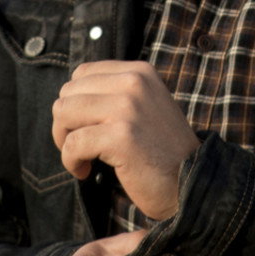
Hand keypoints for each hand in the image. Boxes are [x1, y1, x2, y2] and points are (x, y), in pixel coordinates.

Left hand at [52, 60, 199, 219]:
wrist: (191, 183)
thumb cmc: (161, 151)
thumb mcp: (144, 106)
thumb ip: (115, 93)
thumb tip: (67, 96)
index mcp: (139, 72)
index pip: (81, 74)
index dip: (74, 102)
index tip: (85, 126)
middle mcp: (134, 82)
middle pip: (68, 93)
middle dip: (65, 123)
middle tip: (82, 147)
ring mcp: (128, 107)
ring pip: (63, 113)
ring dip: (64, 141)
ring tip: (83, 158)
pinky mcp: (121, 136)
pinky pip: (72, 144)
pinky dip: (71, 162)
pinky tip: (85, 171)